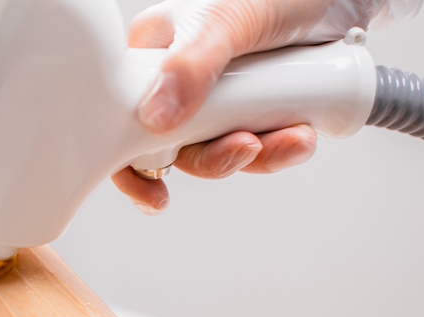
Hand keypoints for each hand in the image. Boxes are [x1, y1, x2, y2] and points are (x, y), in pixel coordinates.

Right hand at [114, 0, 328, 214]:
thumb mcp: (230, 18)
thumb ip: (191, 65)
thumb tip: (155, 118)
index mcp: (153, 54)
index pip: (123, 118)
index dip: (133, 162)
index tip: (154, 190)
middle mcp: (179, 80)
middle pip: (174, 148)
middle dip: (214, 157)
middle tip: (246, 146)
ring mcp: (218, 99)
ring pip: (219, 152)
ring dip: (259, 154)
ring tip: (293, 134)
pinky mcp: (254, 111)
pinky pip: (257, 149)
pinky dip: (280, 149)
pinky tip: (301, 131)